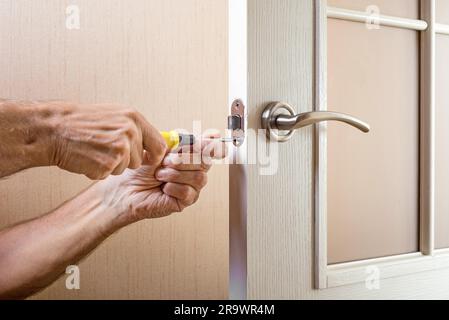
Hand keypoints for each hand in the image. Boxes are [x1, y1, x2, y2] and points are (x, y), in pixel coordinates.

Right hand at [44, 102, 165, 179]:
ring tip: (95, 151)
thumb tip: (154, 142)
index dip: (155, 156)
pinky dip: (97, 171)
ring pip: (124, 169)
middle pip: (140, 161)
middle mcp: (130, 132)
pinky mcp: (107, 163)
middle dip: (126, 161)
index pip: (159, 145)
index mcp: (134, 118)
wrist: (54, 129)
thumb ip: (135, 129)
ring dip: (111, 166)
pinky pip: (108, 175)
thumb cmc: (81, 123)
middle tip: (105, 150)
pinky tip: (87, 158)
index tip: (149, 159)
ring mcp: (119, 148)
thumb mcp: (115, 116)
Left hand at [93, 133, 226, 228]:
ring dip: (175, 174)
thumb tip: (204, 134)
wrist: (126, 189)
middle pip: (205, 161)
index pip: (210, 148)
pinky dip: (173, 187)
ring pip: (199, 177)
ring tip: (160, 175)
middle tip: (166, 161)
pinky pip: (189, 192)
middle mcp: (193, 170)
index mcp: (189, 155)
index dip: (212, 144)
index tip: (209, 138)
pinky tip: (163, 187)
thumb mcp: (159, 149)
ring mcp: (192, 186)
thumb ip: (182, 141)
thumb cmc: (140, 169)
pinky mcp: (186, 201)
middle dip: (184, 159)